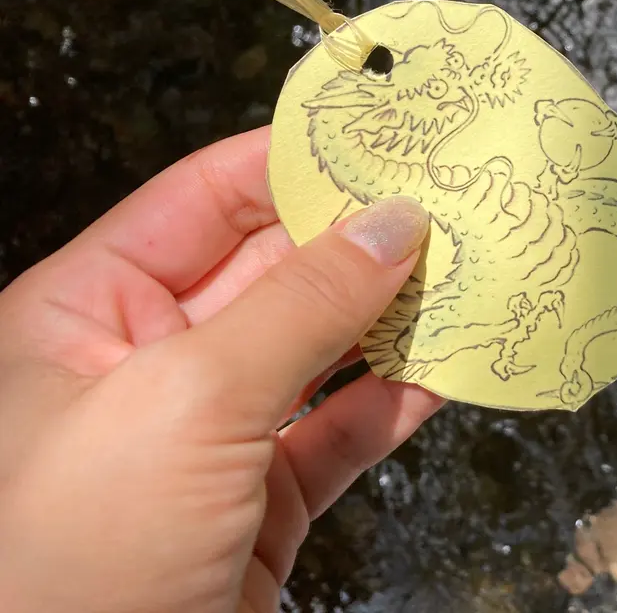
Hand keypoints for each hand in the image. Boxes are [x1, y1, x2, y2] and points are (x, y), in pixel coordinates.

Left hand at [0, 126, 441, 612]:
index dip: (288, 160)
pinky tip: (449, 365)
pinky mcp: (261, 503)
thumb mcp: (186, 400)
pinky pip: (340, 429)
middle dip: (357, 236)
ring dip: (391, 315)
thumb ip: (299, 304)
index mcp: (84, 316)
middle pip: (271, 270)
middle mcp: (144, 366)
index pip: (199, 202)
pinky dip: (397, 398)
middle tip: (445, 198)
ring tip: (465, 269)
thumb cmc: (72, 563)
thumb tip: (391, 222)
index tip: (375, 132)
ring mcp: (208, 438)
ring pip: (317, 350)